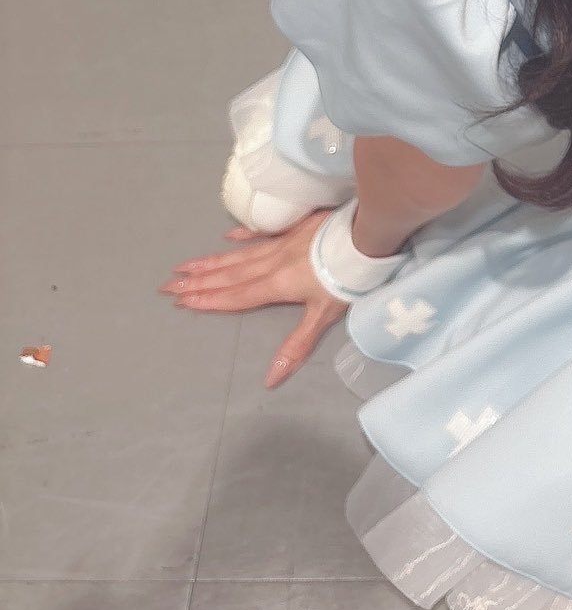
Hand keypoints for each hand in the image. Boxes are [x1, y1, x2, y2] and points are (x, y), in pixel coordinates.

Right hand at [158, 210, 349, 388]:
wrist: (365, 236)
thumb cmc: (346, 279)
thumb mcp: (323, 316)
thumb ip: (296, 347)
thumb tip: (270, 381)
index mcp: (275, 285)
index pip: (235, 297)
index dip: (208, 301)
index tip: (180, 302)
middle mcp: (271, 263)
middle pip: (228, 276)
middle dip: (197, 282)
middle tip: (167, 284)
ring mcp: (281, 243)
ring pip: (238, 255)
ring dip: (210, 262)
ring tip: (184, 265)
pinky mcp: (294, 227)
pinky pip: (262, 233)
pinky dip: (243, 236)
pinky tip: (227, 237)